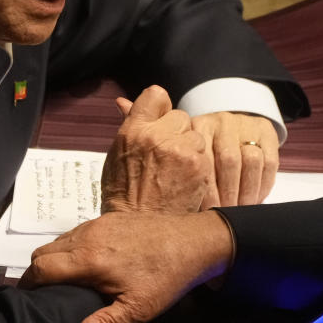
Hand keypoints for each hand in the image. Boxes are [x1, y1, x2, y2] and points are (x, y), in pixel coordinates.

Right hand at [22, 210, 233, 322]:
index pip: (40, 268)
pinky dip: (71, 247)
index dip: (28, 285)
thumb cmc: (167, 274)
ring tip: (64, 280)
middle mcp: (88, 235)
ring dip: (55, 258)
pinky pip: (77, 231)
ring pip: (59, 240)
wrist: (193, 241)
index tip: (29, 299)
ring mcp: (99, 223)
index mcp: (90, 258)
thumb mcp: (138, 307)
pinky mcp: (110, 218)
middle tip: (45, 293)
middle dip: (38, 272)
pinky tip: (86, 264)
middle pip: (43, 252)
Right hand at [102, 85, 208, 212]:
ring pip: (196, 135)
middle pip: (180, 115)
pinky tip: (184, 180)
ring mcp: (180, 151)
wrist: (140, 228)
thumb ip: (129, 125)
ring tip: (174, 170)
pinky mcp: (199, 166)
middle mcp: (157, 136)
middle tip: (165, 156)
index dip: (160, 109)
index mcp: (133, 130)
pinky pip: (205, 154)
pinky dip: (198, 165)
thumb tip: (123, 101)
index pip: (155, 95)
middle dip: (176, 132)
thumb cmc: (124, 192)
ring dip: (189, 149)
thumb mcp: (117, 154)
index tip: (160, 122)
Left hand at [191, 112, 278, 207]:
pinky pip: (270, 162)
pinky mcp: (266, 131)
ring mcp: (246, 125)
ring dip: (248, 191)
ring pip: (252, 160)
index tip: (210, 210)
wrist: (232, 128)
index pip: (205, 160)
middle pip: (230, 160)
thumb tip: (196, 212)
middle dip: (229, 192)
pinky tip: (256, 198)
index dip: (209, 190)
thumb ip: (194, 176)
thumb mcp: (195, 156)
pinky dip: (264, 185)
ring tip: (242, 207)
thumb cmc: (208, 151)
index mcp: (200, 127)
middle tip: (227, 211)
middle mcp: (223, 122)